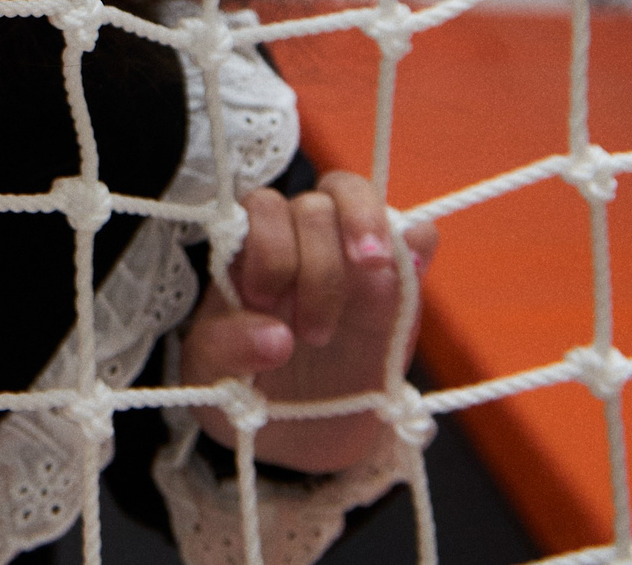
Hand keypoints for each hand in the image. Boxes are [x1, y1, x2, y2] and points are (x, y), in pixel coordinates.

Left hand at [180, 171, 435, 474]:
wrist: (296, 434)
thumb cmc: (246, 387)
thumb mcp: (213, 374)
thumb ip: (226, 349)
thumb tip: (276, 338)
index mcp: (250, 253)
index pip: (263, 208)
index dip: (269, 246)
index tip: (266, 299)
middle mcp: (300, 242)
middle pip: (313, 205)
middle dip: (316, 266)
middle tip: (314, 334)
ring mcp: (352, 259)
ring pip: (357, 197)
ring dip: (364, 227)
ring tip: (371, 269)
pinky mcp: (399, 286)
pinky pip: (416, 236)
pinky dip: (417, 240)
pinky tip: (413, 266)